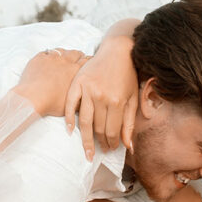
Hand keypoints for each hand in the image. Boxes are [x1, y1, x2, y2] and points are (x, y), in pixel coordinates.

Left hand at [13, 49, 89, 117]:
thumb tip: (85, 100)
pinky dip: (48, 55)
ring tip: (63, 58)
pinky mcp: (39, 58)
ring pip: (61, 51)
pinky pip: (46, 52)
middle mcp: (65, 62)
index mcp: (75, 72)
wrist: (32, 98)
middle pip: (75, 53)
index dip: (88, 61)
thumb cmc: (51, 103)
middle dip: (78, 55)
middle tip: (78, 58)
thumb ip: (80, 99)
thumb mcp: (71, 104)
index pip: (86, 61)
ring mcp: (51, 58)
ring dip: (64, 53)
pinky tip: (48, 59)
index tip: (88, 63)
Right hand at [63, 34, 137, 159]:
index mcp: (117, 101)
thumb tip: (129, 147)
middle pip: (98, 128)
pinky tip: (70, 131)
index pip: (112, 131)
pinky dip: (68, 119)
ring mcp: (88, 90)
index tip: (111, 148)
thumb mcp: (133, 99)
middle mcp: (101, 97)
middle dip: (100, 143)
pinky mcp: (78, 82)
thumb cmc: (127, 75)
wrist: (118, 50)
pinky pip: (70, 104)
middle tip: (100, 151)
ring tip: (87, 151)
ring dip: (85, 139)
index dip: (112, 143)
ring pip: (84, 121)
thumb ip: (130, 123)